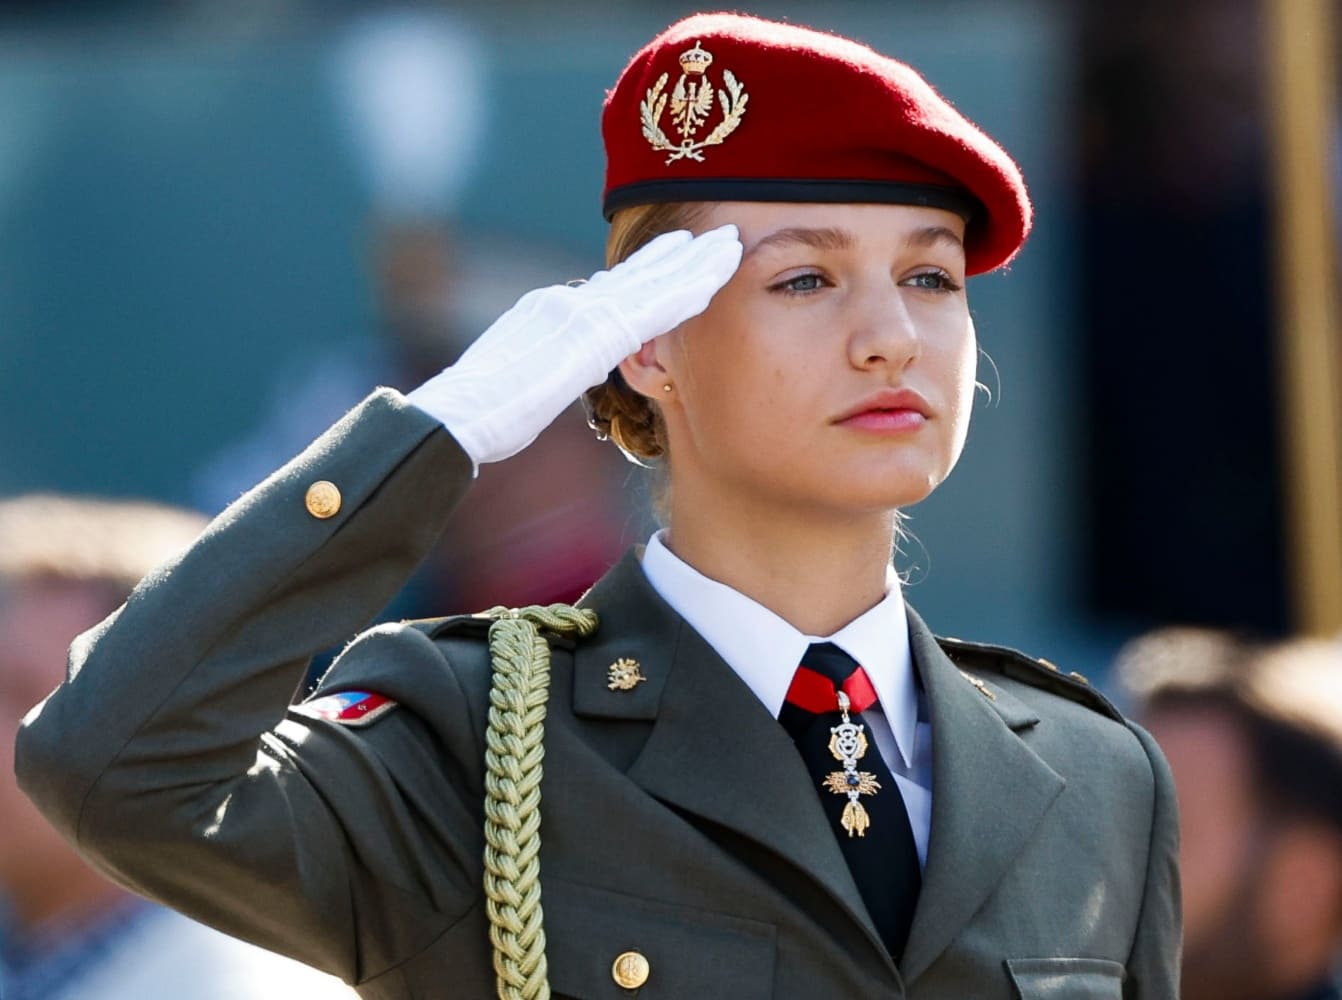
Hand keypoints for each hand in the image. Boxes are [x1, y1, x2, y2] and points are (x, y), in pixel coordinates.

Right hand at [407, 224, 741, 465]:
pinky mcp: (590, 336)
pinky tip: (713, 280)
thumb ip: (546, 363)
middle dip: (679, 254)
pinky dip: (684, 291)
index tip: (678, 252)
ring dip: (694, 263)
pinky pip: (651, 309)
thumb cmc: (477, 413)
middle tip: (716, 237)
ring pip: (652, 282)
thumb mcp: (516, 377)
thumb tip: (560, 367)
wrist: (455, 415)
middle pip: (635, 273)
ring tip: (727, 244)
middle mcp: (566, 302)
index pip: (610, 286)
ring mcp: (578, 314)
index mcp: (547, 310)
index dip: (649, 268)